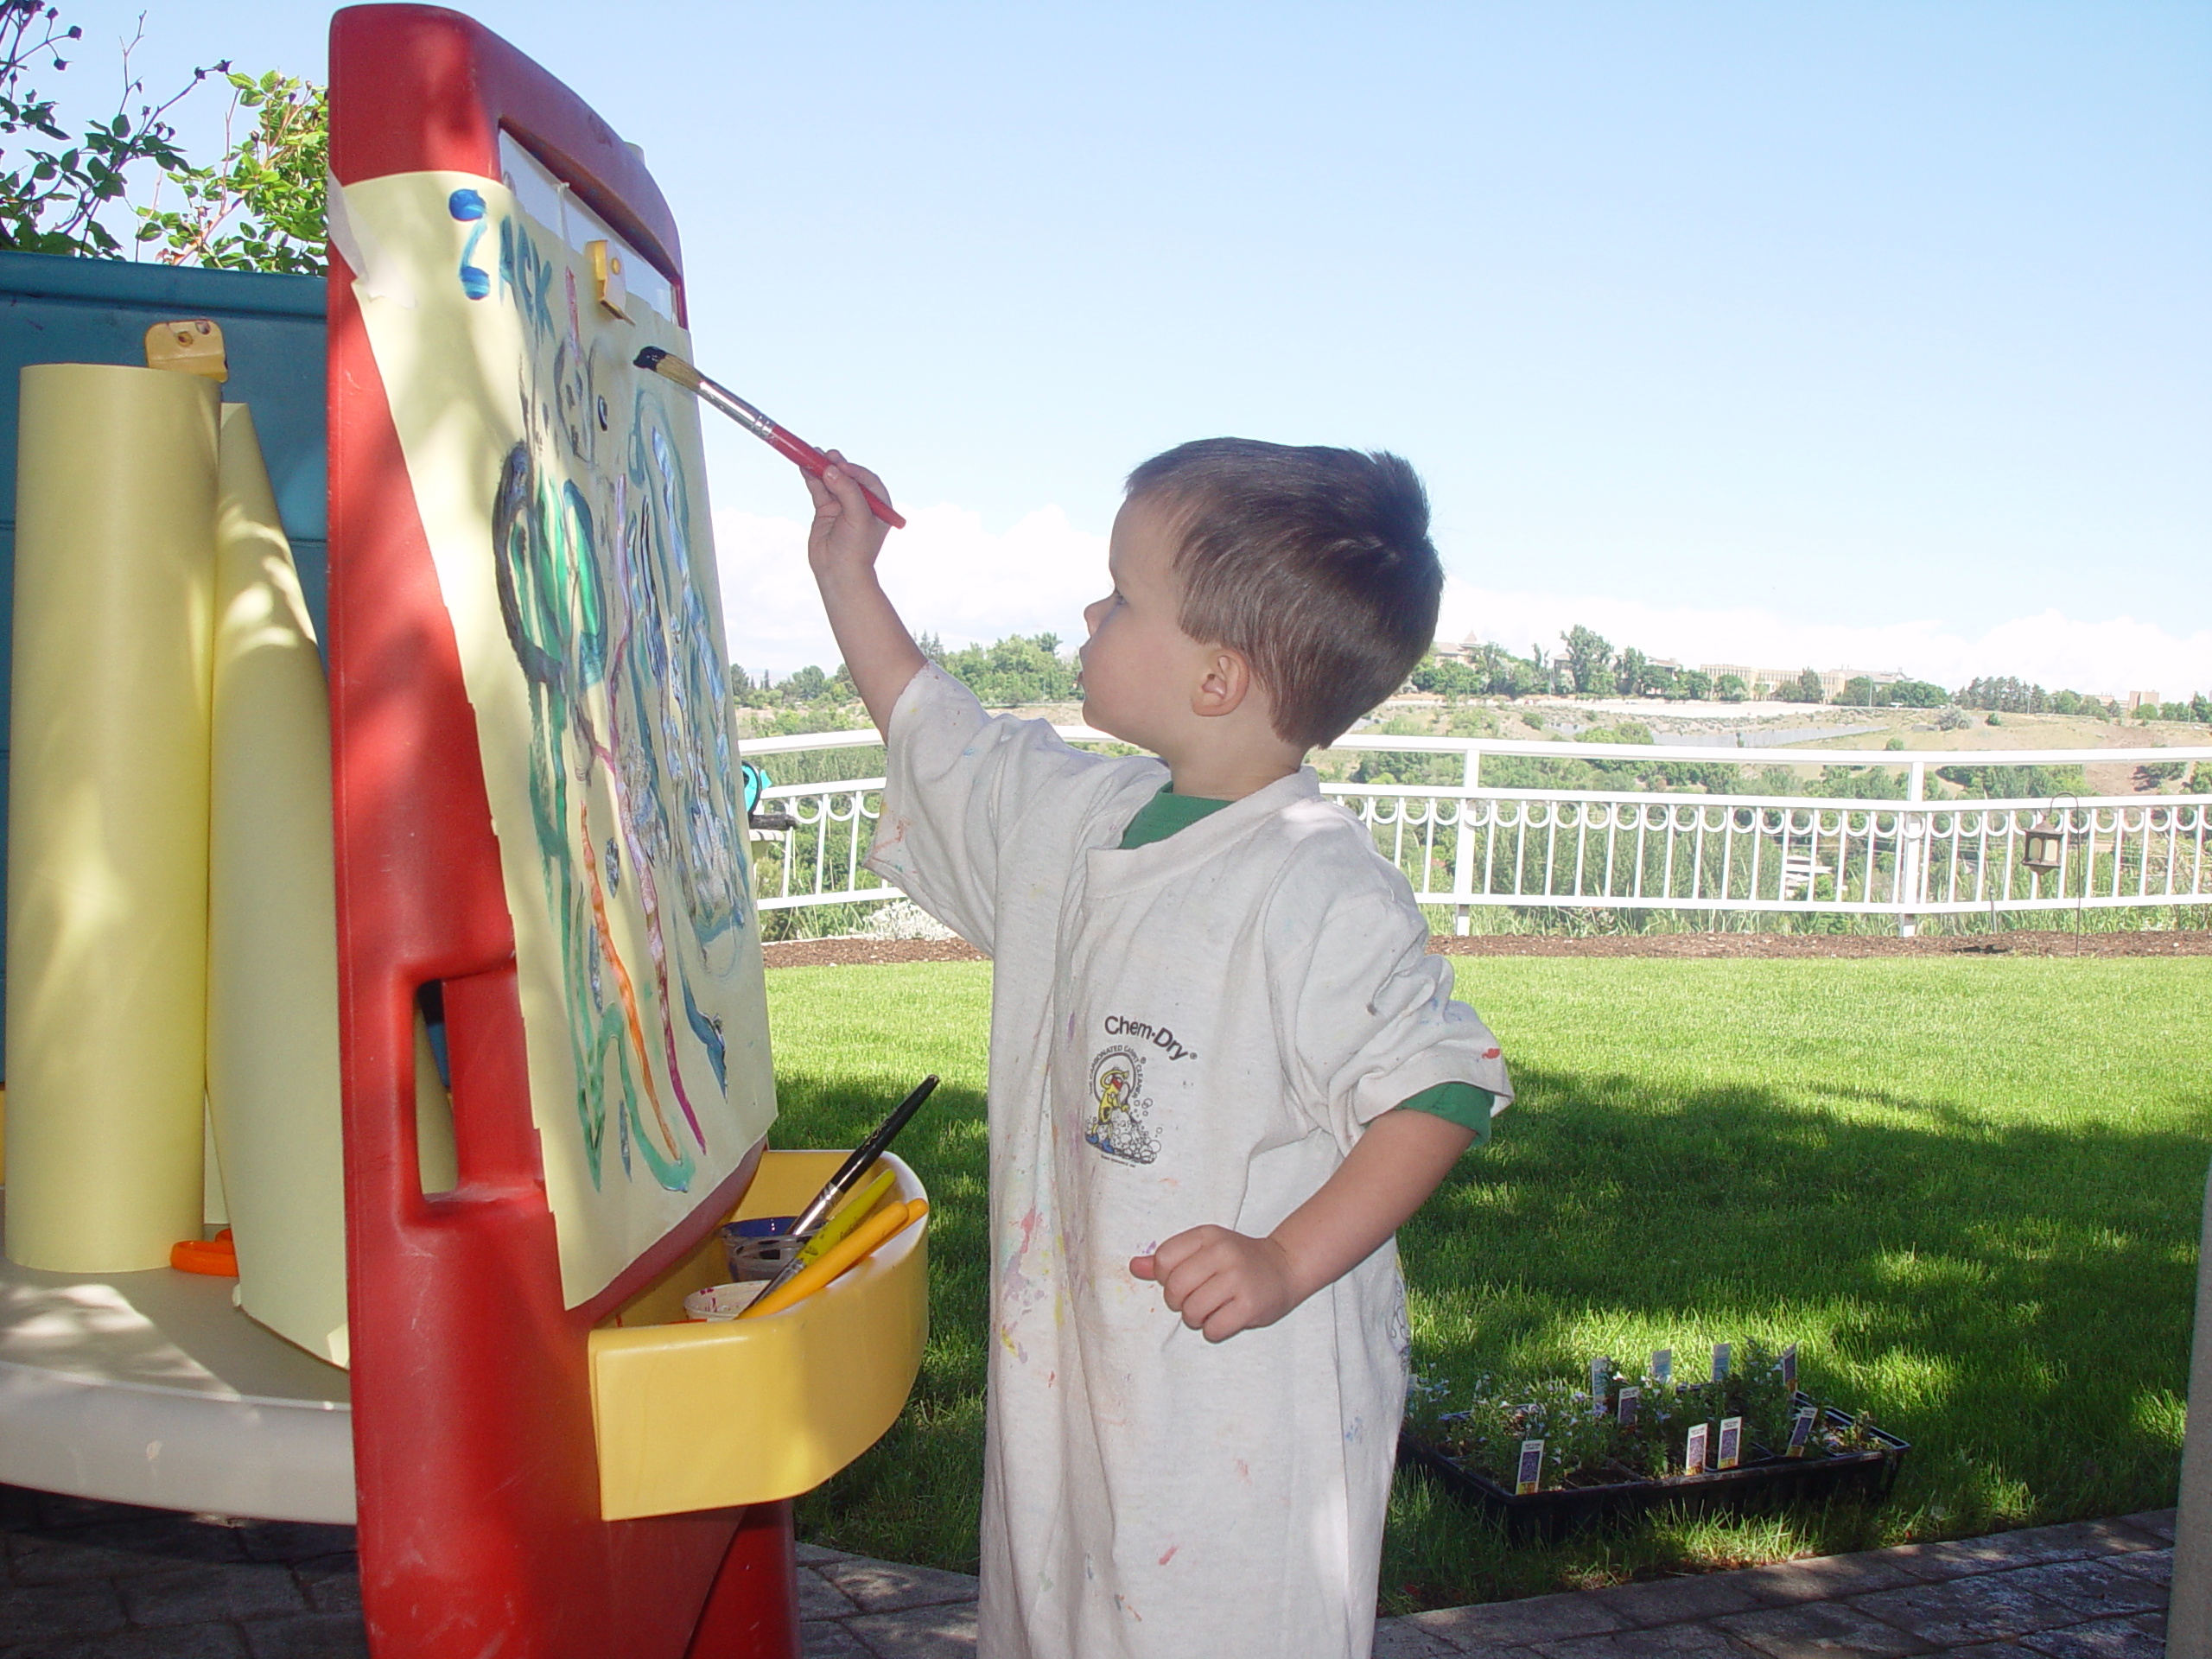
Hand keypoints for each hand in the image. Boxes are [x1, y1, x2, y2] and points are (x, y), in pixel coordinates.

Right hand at [803, 450, 894, 581]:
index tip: (841, 465)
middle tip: (825, 454)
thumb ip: (847, 491)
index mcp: (878, 505)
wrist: (839, 572)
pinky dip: (812, 479)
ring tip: (810, 455)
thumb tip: (831, 469)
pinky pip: (819, 490)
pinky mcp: (825, 511)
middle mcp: (861, 504)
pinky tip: (805, 468)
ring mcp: (842, 507)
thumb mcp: (858, 516)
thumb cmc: (857, 548)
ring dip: (821, 469)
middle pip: (847, 477)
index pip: (867, 480)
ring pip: (831, 481)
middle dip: (836, 465)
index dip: (854, 470)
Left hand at [1130, 1225, 1301, 1341]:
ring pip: (1192, 1311)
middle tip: (1195, 1299)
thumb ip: (1169, 1259)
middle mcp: (1223, 1253)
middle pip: (1175, 1288)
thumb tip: (1134, 1267)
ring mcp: (1238, 1279)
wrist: (1285, 1266)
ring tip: (1211, 1309)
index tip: (1181, 1280)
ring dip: (1196, 1318)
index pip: (1163, 1260)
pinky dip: (1214, 1330)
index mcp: (1207, 1236)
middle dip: (1179, 1302)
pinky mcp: (1250, 1305)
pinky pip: (1213, 1329)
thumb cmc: (1238, 1260)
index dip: (1165, 1277)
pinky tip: (1226, 1318)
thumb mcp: (1205, 1249)